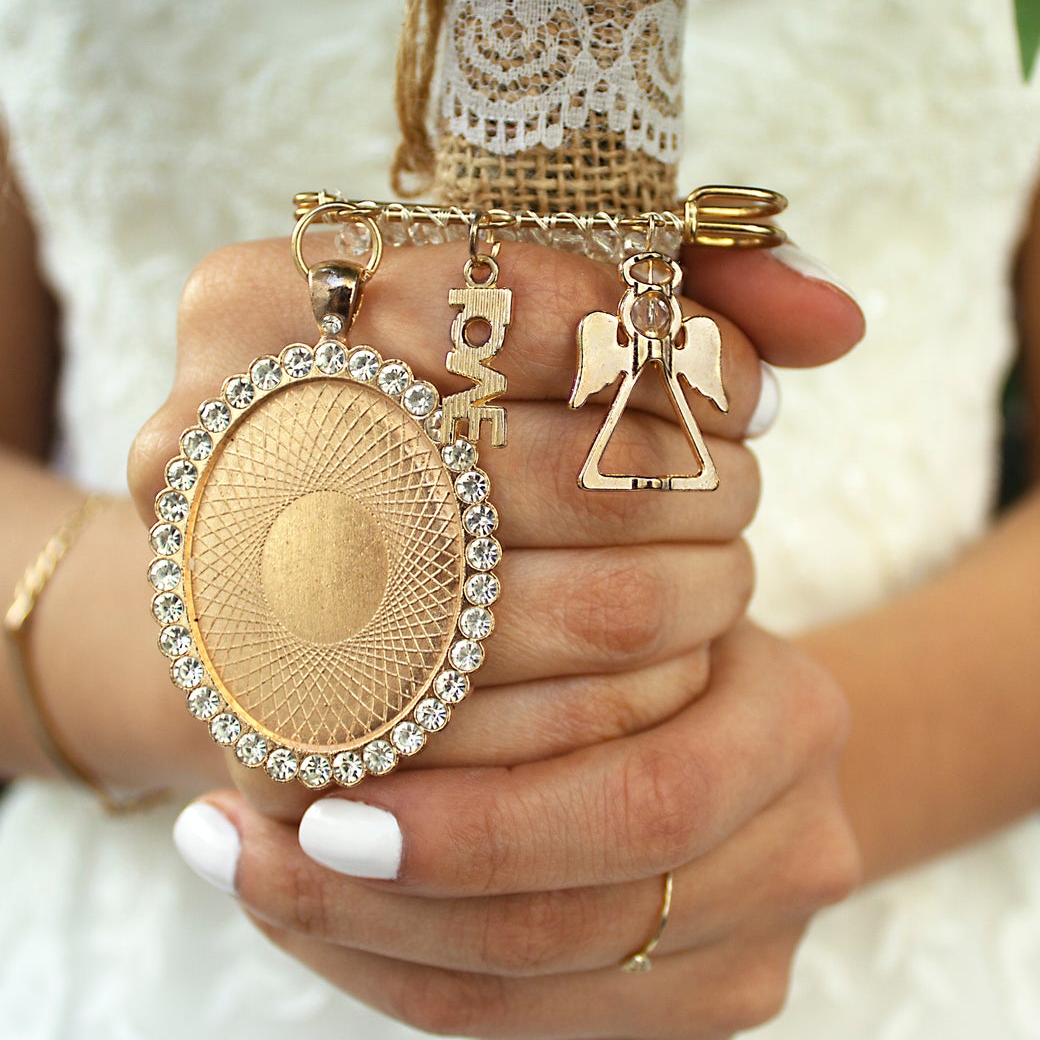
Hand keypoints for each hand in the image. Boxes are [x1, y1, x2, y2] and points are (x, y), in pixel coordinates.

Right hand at [127, 235, 862, 812]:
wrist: (258, 600)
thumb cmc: (416, 434)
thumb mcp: (507, 327)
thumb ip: (677, 288)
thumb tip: (836, 317)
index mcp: (251, 309)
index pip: (492, 298)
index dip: (651, 340)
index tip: (738, 380)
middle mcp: (203, 447)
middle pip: (514, 466)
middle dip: (675, 483)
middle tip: (740, 488)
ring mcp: (221, 610)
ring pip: (523, 618)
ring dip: (671, 600)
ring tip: (719, 575)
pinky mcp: (275, 746)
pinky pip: (500, 751)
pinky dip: (619, 708)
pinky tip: (667, 669)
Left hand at [177, 622, 861, 1039]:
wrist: (734, 728)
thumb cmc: (636, 630)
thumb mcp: (610, 582)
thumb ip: (525, 596)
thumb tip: (313, 586)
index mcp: (793, 721)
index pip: (642, 803)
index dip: (474, 826)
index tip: (309, 798)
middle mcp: (800, 858)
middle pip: (579, 926)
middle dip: (381, 902)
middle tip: (236, 847)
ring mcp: (752, 964)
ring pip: (529, 997)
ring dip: (358, 951)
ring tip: (240, 874)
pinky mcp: (686, 1037)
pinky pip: (525, 1037)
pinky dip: (401, 985)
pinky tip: (316, 927)